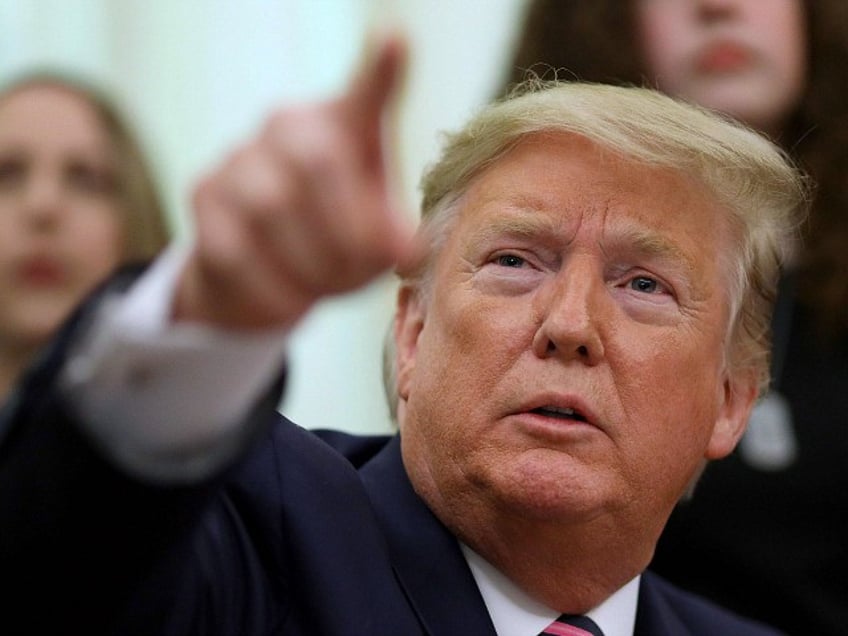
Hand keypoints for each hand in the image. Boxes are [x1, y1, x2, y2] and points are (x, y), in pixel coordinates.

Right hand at [174, 32, 412, 329]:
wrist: (262, 276)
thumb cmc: (334, 243)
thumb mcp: (374, 241)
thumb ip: (390, 237)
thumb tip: (401, 248)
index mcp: (345, 126)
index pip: (366, 91)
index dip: (382, 69)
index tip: (395, 39)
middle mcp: (289, 124)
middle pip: (316, 161)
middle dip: (347, 231)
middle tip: (366, 268)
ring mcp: (240, 155)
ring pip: (270, 208)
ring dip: (312, 265)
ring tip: (329, 287)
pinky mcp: (202, 195)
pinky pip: (235, 248)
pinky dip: (274, 288)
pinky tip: (291, 300)